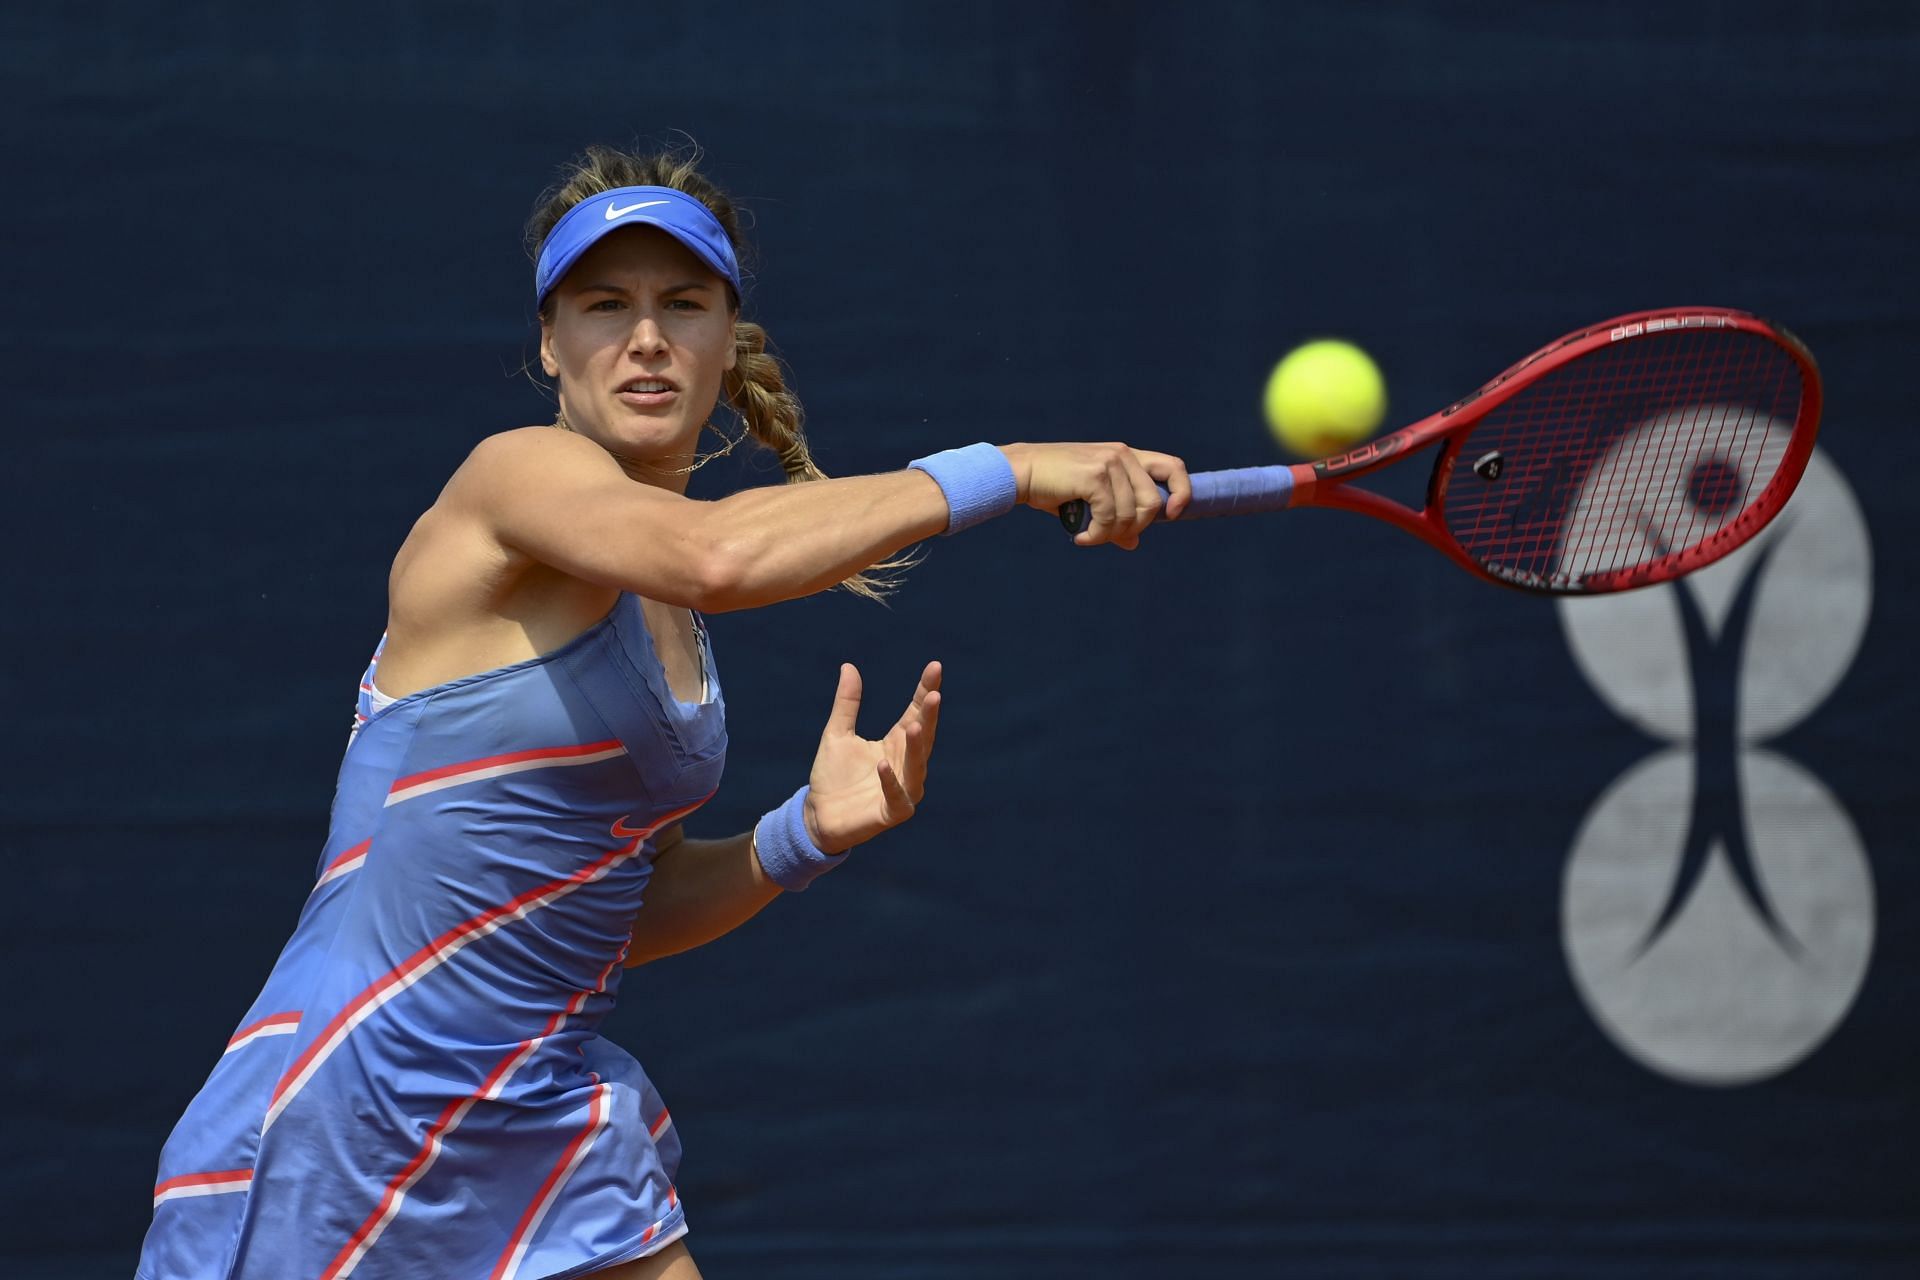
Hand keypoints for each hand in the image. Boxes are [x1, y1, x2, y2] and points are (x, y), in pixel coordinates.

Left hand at [803, 661, 941, 853]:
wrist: (817, 815)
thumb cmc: (832, 776)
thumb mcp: (837, 733)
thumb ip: (847, 703)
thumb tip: (848, 666)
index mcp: (896, 744)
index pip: (916, 713)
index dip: (925, 691)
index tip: (935, 668)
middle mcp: (905, 765)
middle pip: (923, 737)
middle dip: (930, 716)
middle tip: (934, 694)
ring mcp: (903, 790)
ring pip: (917, 767)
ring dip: (918, 748)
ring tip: (916, 726)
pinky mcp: (892, 813)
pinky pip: (897, 797)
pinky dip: (891, 781)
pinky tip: (883, 763)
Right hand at [998, 442, 1190, 549]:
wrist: (1021, 472)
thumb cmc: (1053, 486)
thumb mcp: (1090, 501)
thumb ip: (1115, 516)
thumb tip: (1133, 542)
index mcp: (1127, 455)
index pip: (1173, 467)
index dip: (1181, 493)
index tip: (1172, 515)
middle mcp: (1122, 455)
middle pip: (1152, 503)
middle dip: (1133, 528)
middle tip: (1107, 535)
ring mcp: (1109, 463)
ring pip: (1130, 515)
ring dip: (1108, 536)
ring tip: (1087, 537)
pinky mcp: (1095, 476)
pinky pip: (1109, 519)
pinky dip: (1095, 536)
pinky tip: (1080, 536)